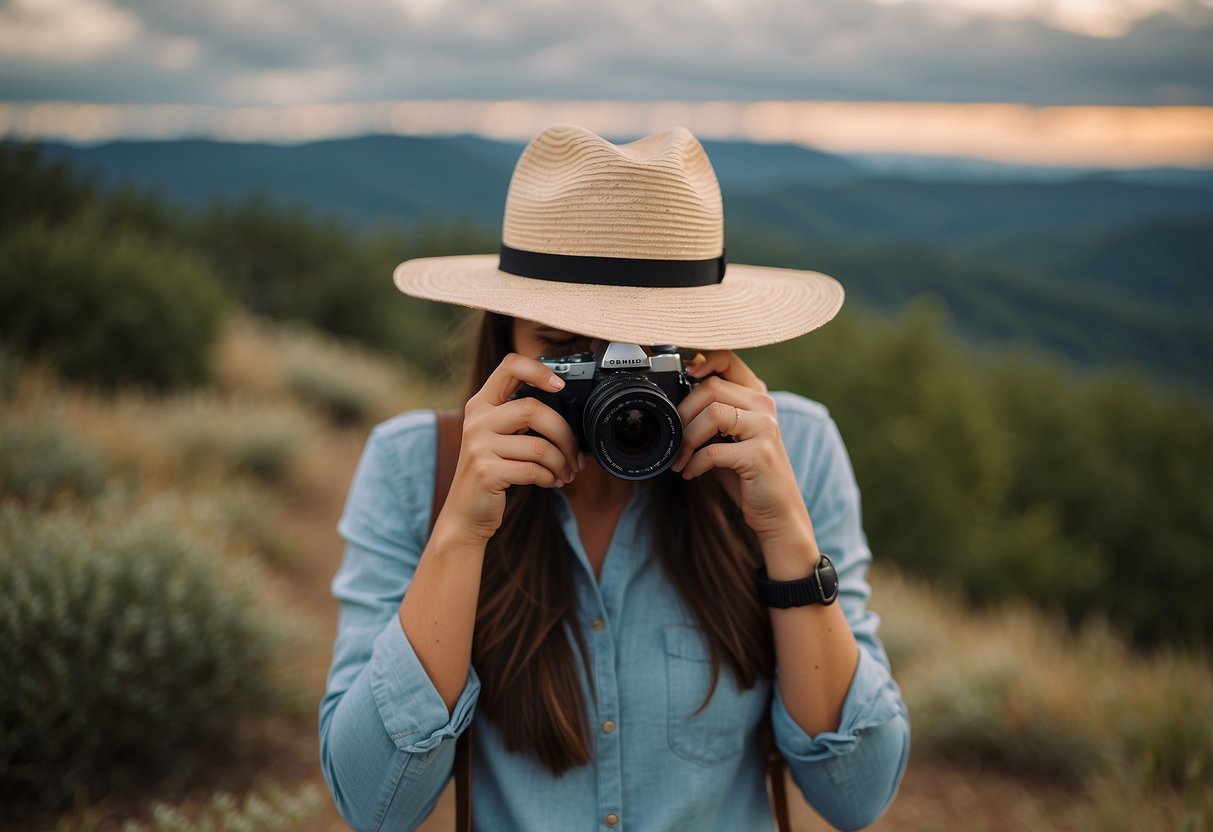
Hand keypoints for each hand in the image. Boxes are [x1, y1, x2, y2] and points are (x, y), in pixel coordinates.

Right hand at [438, 353, 583, 545]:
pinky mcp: (485, 471)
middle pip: (533, 409)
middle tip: (575, 455)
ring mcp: (478, 446)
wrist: (465, 513)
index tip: (560, 386)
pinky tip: (550, 482)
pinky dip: (549, 478)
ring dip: (561, 463)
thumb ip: (520, 419)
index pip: (509, 366)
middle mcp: (476, 420)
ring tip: (566, 473)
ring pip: (539, 446)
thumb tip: (570, 415)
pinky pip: (533, 470)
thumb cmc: (491, 473)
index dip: (538, 370)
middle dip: (564, 434)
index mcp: (481, 404)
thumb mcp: (498, 438)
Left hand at [671, 351, 811, 543]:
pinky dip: (695, 463)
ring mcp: (765, 428)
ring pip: (713, 414)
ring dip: (687, 439)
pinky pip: (714, 450)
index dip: (702, 360)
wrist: (778, 512)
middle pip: (711, 388)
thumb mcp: (727, 438)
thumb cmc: (748, 474)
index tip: (683, 374)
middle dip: (683, 414)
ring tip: (681, 459)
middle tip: (674, 439)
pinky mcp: (760, 454)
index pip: (727, 359)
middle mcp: (764, 405)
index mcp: (756, 395)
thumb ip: (709, 416)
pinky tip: (690, 473)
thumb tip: (672, 402)